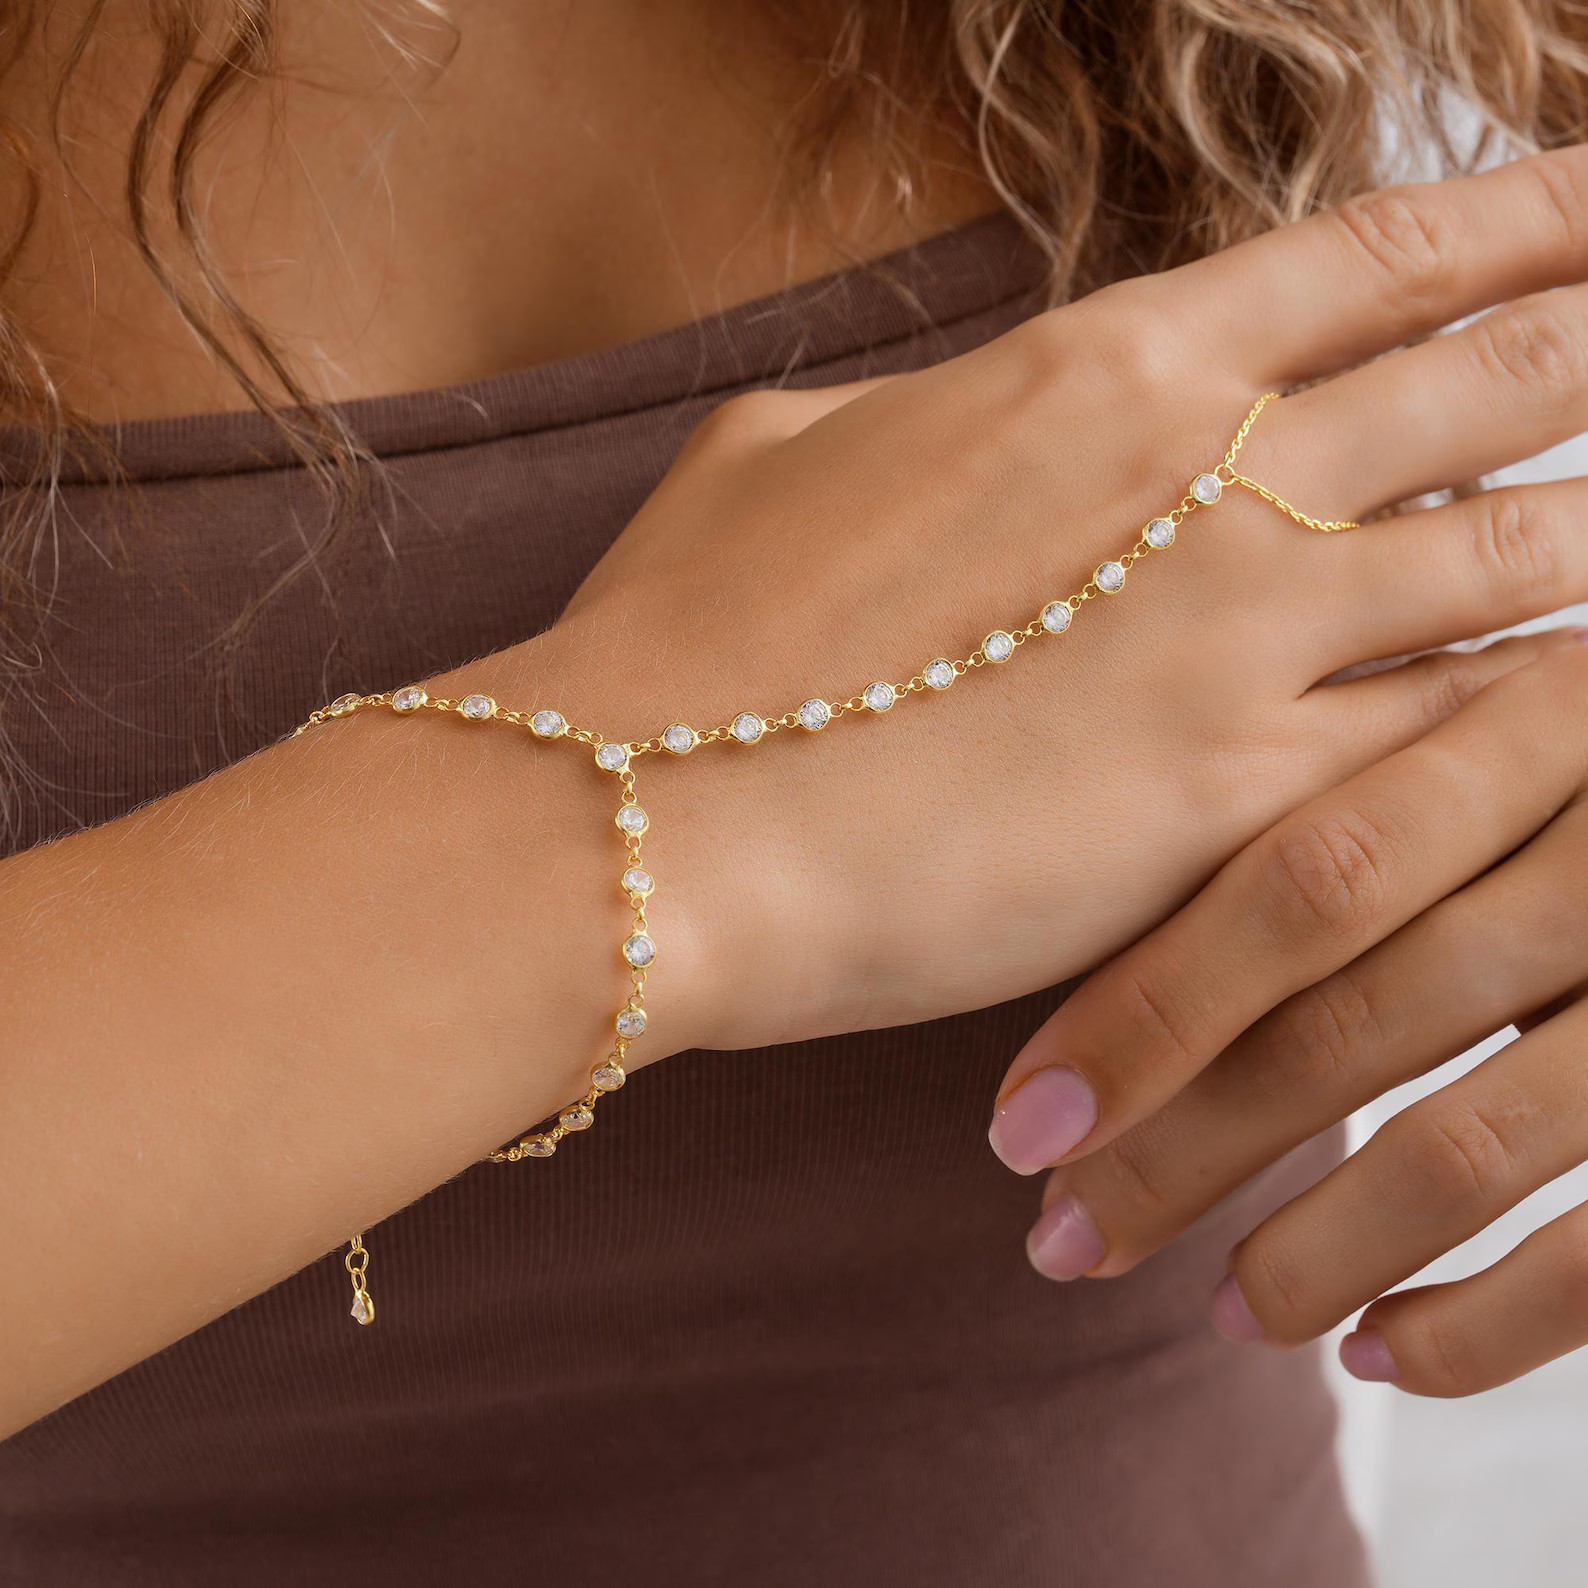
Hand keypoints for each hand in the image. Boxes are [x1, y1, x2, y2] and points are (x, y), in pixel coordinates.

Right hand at [546, 145, 1587, 1061]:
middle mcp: (1214, 479)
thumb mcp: (782, 456)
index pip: (1378, 256)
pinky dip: (1523, 724)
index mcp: (1101, 370)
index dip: (1524, 216)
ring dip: (1586, 547)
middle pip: (1499, 381)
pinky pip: (1453, 741)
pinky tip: (1551, 729)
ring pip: (1516, 562)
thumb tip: (943, 415)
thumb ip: (910, 420)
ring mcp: (1246, 643)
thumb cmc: (690, 638)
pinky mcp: (1239, 807)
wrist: (648, 819)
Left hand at [993, 640, 1587, 1396]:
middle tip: (1057, 1238)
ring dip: (1315, 1248)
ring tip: (1217, 1313)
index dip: (1141, 1012)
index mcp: (1536, 717)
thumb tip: (1132, 880)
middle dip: (1184, 1148)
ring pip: (1471, 1137)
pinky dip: (1492, 1322)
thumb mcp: (1526, 705)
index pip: (1293, 880)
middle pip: (1349, 1015)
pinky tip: (1382, 1356)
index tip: (1012, 1124)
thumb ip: (1383, 762)